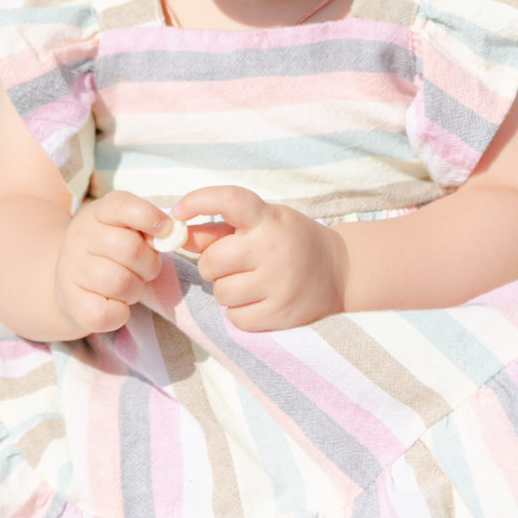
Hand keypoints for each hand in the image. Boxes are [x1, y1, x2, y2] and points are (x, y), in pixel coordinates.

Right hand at [51, 192, 165, 338]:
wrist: (67, 284)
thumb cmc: (108, 254)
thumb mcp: (123, 229)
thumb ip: (147, 228)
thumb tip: (171, 233)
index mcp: (96, 214)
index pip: (122, 205)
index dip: (150, 217)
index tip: (165, 230)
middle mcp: (80, 238)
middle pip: (131, 249)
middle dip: (150, 265)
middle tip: (145, 270)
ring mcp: (72, 270)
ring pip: (122, 283)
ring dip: (135, 290)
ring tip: (129, 287)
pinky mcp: (72, 304)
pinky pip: (109, 313)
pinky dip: (121, 313)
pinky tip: (116, 305)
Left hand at [178, 187, 347, 332]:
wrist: (341, 271)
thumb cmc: (289, 242)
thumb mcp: (263, 224)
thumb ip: (219, 230)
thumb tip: (176, 236)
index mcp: (268, 219)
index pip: (230, 200)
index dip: (198, 201)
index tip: (177, 212)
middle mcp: (274, 248)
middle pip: (211, 261)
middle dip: (213, 265)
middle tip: (233, 264)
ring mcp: (279, 283)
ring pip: (221, 292)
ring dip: (227, 289)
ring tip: (252, 282)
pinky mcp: (280, 313)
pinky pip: (235, 317)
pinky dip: (240, 312)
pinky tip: (261, 300)